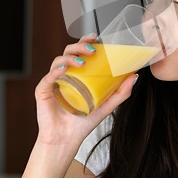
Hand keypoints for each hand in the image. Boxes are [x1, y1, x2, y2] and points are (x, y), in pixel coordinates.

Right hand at [34, 33, 136, 148]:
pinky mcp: (43, 91)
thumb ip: (121, 92)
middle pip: (68, 51)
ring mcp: (53, 81)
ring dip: (70, 58)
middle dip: (80, 46)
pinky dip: (56, 71)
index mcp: (77, 74)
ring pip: (58, 61)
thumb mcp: (107, 105)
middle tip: (92, 50)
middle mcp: (64, 74)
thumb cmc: (83, 122)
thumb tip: (134, 76)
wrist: (67, 140)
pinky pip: (48, 77)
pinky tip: (64, 70)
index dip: (85, 41)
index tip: (96, 37)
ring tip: (82, 63)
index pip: (80, 52)